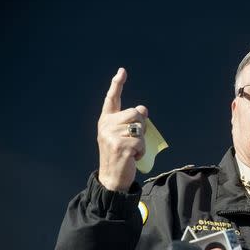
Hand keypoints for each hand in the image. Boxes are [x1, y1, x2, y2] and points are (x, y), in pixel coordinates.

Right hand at [97, 68, 147, 190]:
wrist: (112, 178)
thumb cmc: (120, 156)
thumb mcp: (123, 136)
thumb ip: (131, 122)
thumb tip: (143, 108)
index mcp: (106, 121)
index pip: (112, 99)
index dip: (117, 84)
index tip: (122, 71)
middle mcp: (106, 125)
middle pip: (135, 112)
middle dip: (141, 125)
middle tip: (134, 140)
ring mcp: (111, 135)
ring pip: (139, 127)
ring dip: (141, 140)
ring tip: (132, 150)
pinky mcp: (120, 146)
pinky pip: (141, 141)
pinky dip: (141, 151)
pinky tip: (133, 157)